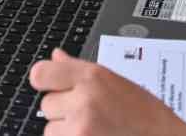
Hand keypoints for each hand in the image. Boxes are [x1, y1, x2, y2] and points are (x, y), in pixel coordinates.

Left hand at [29, 49, 185, 135]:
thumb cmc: (145, 115)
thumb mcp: (115, 81)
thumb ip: (79, 70)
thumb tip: (55, 57)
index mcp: (92, 76)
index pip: (40, 73)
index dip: (46, 81)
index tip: (53, 87)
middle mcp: (84, 99)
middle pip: (47, 104)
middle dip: (63, 111)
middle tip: (90, 113)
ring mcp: (81, 127)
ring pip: (50, 129)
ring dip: (66, 131)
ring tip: (94, 129)